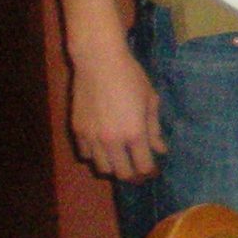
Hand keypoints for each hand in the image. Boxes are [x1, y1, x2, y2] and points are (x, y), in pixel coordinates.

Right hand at [68, 35, 163, 181]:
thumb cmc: (131, 77)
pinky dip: (96, 155)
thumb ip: (154, 129)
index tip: (153, 171)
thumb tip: (160, 150)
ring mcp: (92, 137)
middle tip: (139, 169)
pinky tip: (103, 146)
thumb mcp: (150, 101)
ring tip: (121, 158)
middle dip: (133, 174)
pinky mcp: (77, 130)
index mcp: (134, 133)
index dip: (150, 172)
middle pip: (122, 173)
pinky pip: (86, 154)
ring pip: (102, 168)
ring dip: (114, 166)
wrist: (99, 62)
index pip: (143, 166)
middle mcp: (111, 141)